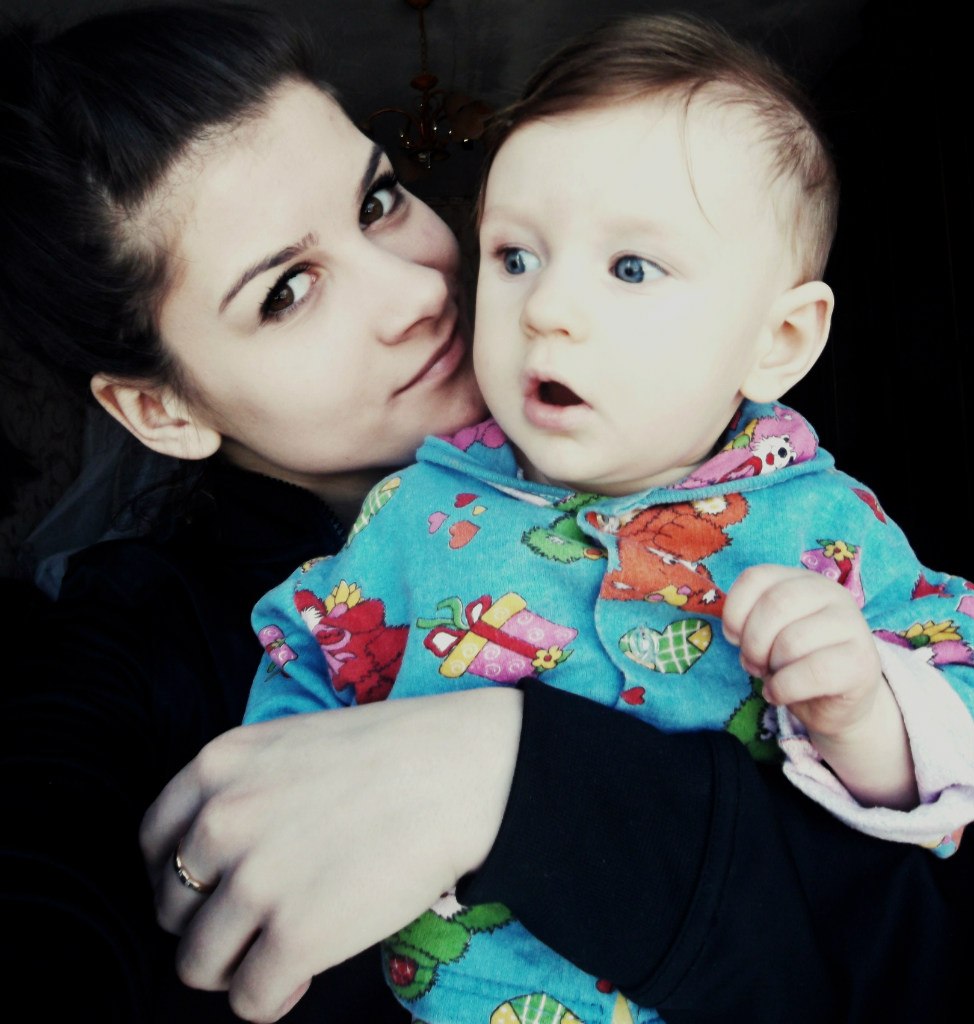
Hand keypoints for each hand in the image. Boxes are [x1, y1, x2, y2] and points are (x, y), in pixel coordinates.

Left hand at [140, 687, 521, 1022]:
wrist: (463, 772)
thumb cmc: (394, 752)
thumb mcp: (293, 743)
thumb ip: (246, 788)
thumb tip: (225, 856)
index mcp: (217, 766)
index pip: (153, 842)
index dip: (180, 875)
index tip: (212, 889)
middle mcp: (221, 822)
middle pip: (170, 907)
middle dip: (211, 922)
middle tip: (258, 921)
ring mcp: (255, 881)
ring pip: (197, 964)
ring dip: (236, 966)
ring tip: (280, 951)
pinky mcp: (295, 936)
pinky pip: (250, 1000)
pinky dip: (273, 997)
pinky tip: (305, 973)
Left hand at [723, 564, 915, 807]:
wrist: (838, 702)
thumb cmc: (794, 662)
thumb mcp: (766, 634)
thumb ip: (748, 621)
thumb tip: (734, 632)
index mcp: (802, 580)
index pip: (756, 577)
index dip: (734, 611)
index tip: (735, 637)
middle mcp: (831, 593)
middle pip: (775, 604)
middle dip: (753, 642)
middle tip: (754, 663)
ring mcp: (852, 625)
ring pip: (792, 641)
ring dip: (771, 668)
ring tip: (774, 676)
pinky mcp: (863, 662)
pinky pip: (812, 673)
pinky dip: (784, 689)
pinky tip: (781, 694)